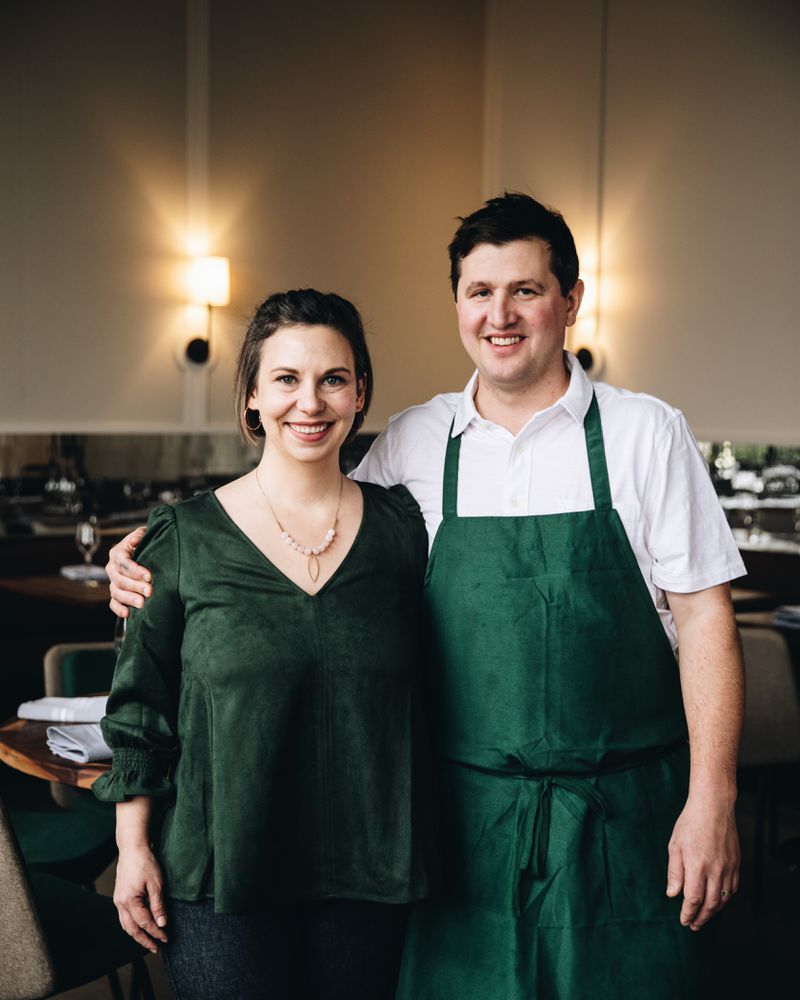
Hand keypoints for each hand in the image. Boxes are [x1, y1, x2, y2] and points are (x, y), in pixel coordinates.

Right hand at [107, 527, 150, 617]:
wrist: (143, 551)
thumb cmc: (145, 542)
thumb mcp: (143, 534)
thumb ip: (139, 536)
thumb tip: (133, 542)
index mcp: (117, 553)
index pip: (124, 562)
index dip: (136, 570)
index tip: (149, 576)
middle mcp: (112, 568)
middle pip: (120, 579)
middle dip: (135, 586)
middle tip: (149, 591)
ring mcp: (113, 582)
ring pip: (116, 592)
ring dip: (129, 599)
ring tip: (142, 604)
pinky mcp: (116, 593)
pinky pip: (113, 603)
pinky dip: (119, 609)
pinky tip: (128, 614)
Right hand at [113, 844, 167, 953]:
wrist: (132, 848)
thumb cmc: (145, 862)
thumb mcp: (156, 884)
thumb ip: (158, 906)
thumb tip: (162, 924)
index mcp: (129, 901)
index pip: (144, 923)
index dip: (156, 932)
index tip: (166, 938)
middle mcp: (120, 904)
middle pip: (131, 929)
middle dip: (144, 940)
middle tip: (156, 948)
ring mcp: (118, 900)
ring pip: (125, 925)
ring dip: (137, 935)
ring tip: (149, 941)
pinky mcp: (119, 896)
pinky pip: (124, 917)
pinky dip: (132, 925)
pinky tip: (140, 926)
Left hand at [666, 793, 739, 929]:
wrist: (714, 807)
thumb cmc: (690, 823)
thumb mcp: (675, 845)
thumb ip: (675, 872)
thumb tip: (672, 894)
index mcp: (697, 866)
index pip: (693, 899)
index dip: (688, 913)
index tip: (683, 921)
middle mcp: (715, 870)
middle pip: (710, 904)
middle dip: (701, 918)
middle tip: (693, 925)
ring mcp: (728, 867)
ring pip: (723, 899)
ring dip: (714, 912)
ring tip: (703, 917)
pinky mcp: (736, 863)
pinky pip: (733, 888)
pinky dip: (725, 899)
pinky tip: (717, 901)